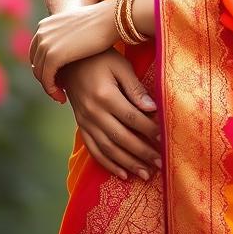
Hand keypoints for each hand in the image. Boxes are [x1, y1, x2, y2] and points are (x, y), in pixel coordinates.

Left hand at [29, 0, 117, 98]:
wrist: (109, 19)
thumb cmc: (101, 24)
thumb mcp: (76, 27)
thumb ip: (67, 35)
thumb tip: (67, 48)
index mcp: (45, 25)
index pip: (37, 52)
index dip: (45, 67)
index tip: (59, 79)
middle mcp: (42, 33)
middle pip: (37, 63)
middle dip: (46, 79)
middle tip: (59, 91)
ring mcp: (45, 43)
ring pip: (40, 73)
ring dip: (49, 87)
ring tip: (61, 97)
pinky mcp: (52, 55)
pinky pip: (46, 79)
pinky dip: (52, 90)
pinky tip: (63, 97)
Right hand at [58, 49, 161, 180]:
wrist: (68, 60)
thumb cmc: (100, 58)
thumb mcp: (120, 66)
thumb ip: (136, 89)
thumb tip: (152, 109)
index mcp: (105, 95)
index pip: (132, 118)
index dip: (149, 130)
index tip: (165, 140)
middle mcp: (93, 112)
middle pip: (122, 138)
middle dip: (143, 153)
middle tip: (161, 163)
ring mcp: (85, 121)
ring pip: (108, 149)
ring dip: (128, 164)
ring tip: (146, 175)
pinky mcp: (80, 126)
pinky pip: (94, 149)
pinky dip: (108, 164)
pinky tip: (122, 174)